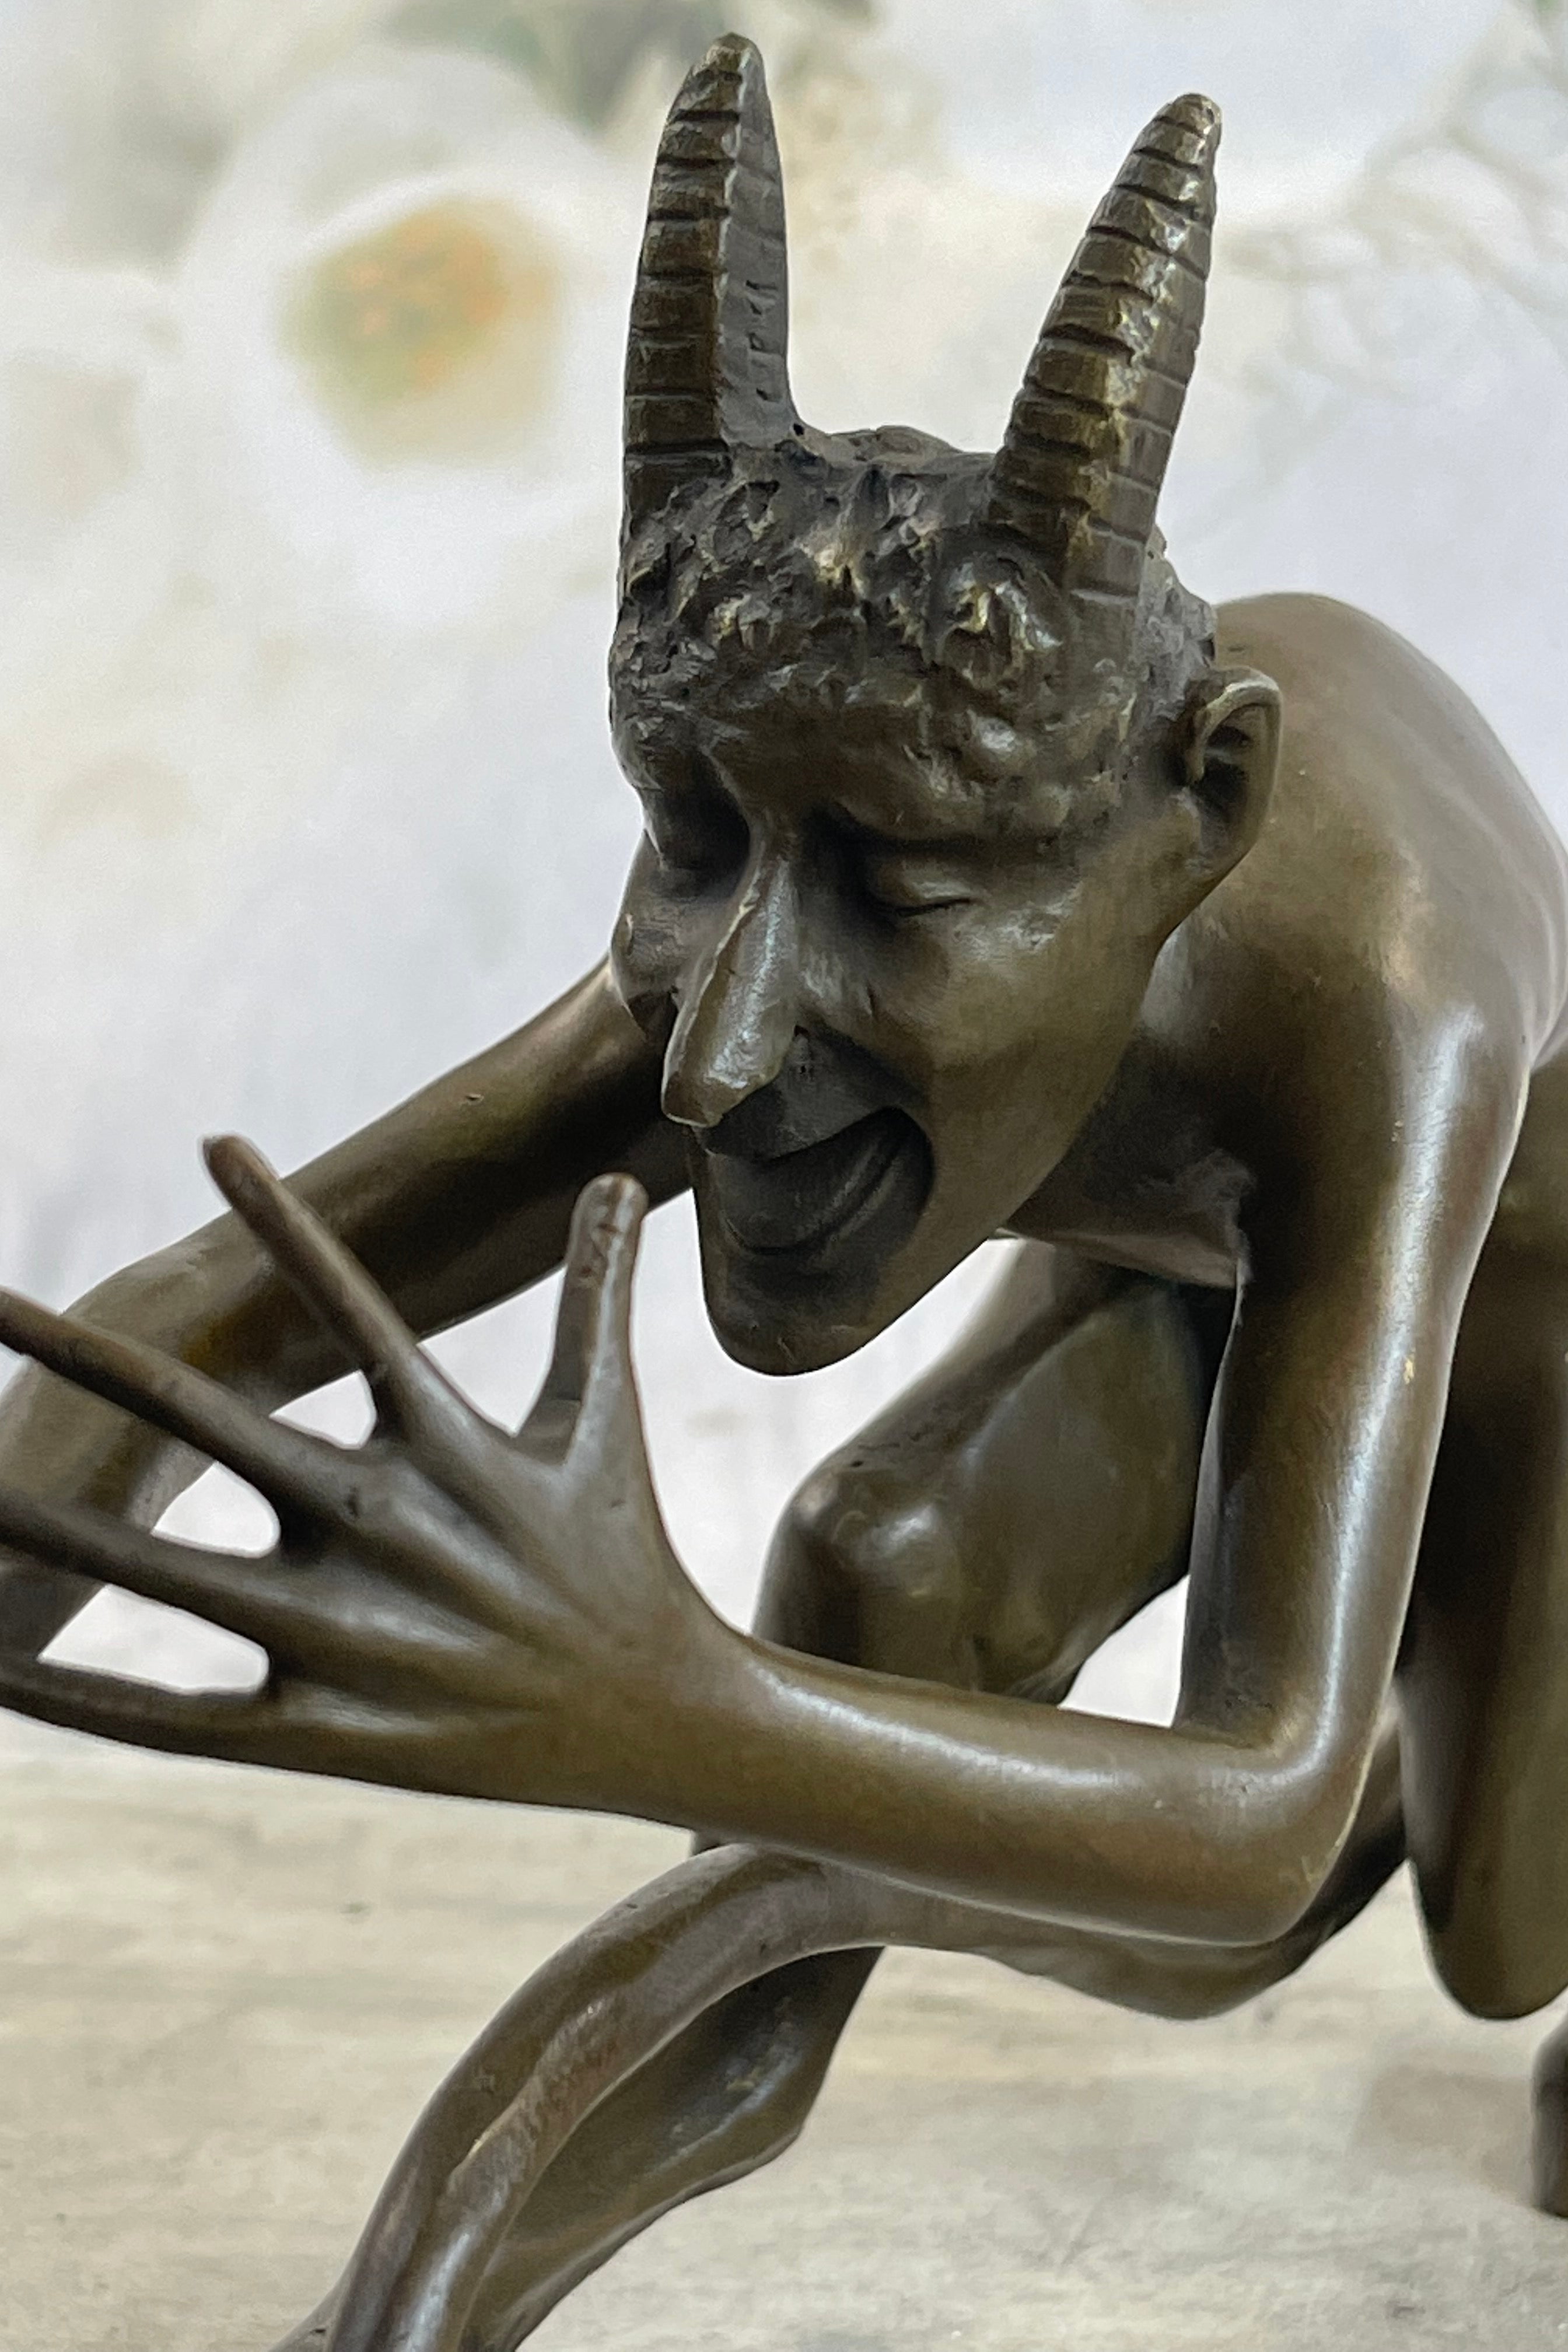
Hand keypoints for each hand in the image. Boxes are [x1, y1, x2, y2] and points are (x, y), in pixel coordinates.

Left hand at [0, 1141, 726, 1814]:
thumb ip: (597, 1292)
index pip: (351, 1303)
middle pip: (200, 1421)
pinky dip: (71, 1697)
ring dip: (41, 1528)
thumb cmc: (623, 1549)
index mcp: (445, 1443)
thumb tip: (616, 1176)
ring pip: (157, 1575)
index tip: (212, 1138)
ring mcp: (345, 1638)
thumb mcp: (604, 1417)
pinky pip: (168, 1718)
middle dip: (79, 1357)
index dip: (284, 1219)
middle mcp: (381, 1528)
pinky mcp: (321, 1737)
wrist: (656, 1719)